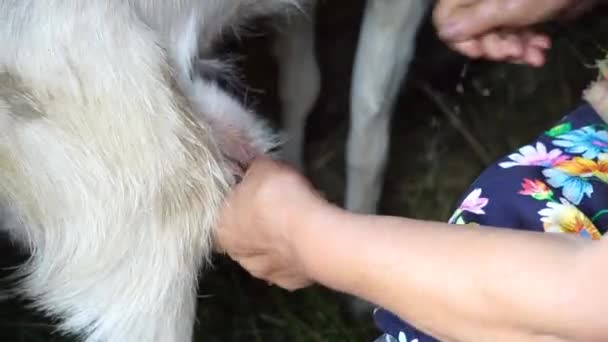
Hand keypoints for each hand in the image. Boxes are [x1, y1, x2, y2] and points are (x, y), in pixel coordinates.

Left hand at [214, 158, 327, 290]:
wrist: (311, 233)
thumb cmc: (279, 199)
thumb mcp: (262, 167)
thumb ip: (253, 169)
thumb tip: (252, 165)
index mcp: (220, 228)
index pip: (223, 213)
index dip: (240, 199)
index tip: (256, 189)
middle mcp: (237, 255)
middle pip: (245, 235)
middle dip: (260, 222)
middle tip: (278, 204)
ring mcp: (265, 271)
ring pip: (269, 252)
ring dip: (279, 239)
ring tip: (296, 220)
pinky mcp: (291, 282)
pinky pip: (292, 263)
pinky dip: (298, 252)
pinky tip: (307, 236)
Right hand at [432, 0, 596, 65]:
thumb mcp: (505, 8)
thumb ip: (472, 21)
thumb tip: (443, 33)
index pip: (446, 19)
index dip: (461, 40)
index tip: (480, 52)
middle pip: (472, 30)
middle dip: (494, 46)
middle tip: (513, 52)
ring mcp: (501, 4)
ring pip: (495, 34)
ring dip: (513, 50)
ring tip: (533, 55)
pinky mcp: (521, 9)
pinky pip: (513, 32)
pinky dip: (526, 44)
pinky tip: (541, 48)